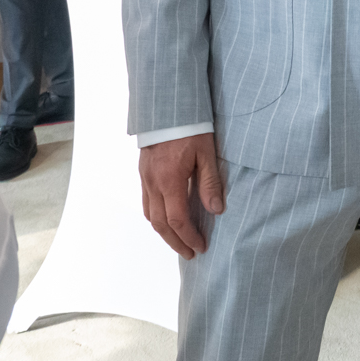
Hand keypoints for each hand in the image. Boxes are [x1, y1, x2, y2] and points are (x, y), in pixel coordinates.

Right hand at [139, 132, 224, 258]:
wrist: (167, 107)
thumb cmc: (190, 127)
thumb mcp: (207, 154)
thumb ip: (210, 183)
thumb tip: (215, 210)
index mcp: (169, 180)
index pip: (177, 219)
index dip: (189, 236)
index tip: (200, 246)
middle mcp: (153, 183)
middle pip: (160, 224)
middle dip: (175, 242)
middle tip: (190, 253)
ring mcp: (145, 178)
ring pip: (150, 215)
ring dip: (164, 232)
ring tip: (179, 240)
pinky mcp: (144, 172)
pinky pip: (147, 202)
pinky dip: (157, 216)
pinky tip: (168, 218)